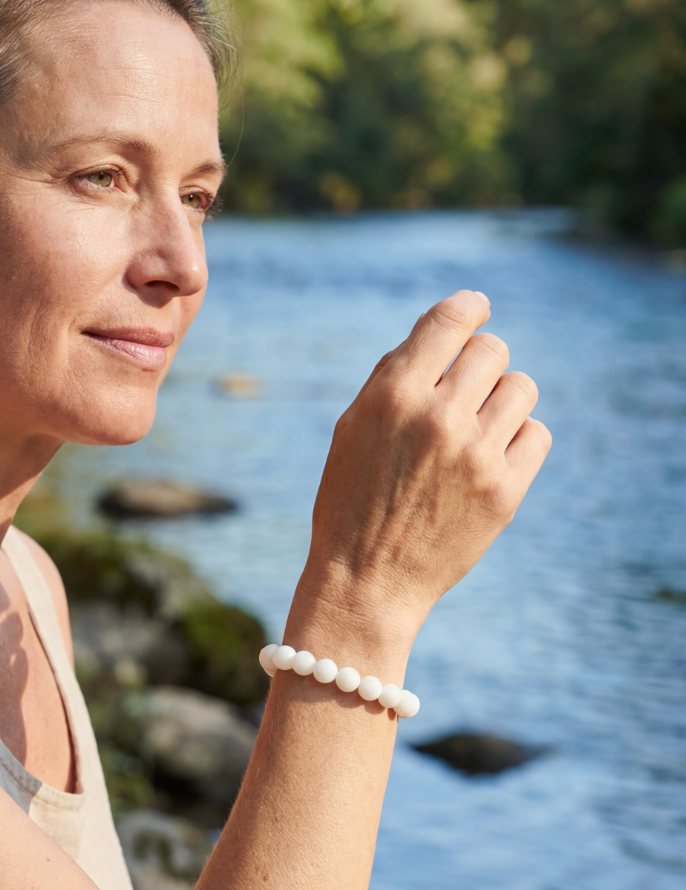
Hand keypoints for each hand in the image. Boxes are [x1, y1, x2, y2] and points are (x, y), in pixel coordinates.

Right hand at [304, 290, 549, 640]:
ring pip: (521, 388)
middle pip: (491, 351)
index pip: (450, 319)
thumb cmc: (352, 500)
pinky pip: (537, 434)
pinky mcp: (504, 491)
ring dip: (502, 401)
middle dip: (479, 365)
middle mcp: (438, 417)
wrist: (365, 582)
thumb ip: (397, 376)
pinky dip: (518, 440)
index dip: (470, 307)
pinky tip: (490, 460)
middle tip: (463, 395)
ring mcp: (476, 454)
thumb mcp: (354, 428)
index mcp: (393, 394)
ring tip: (476, 430)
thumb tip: (448, 332)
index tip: (477, 309)